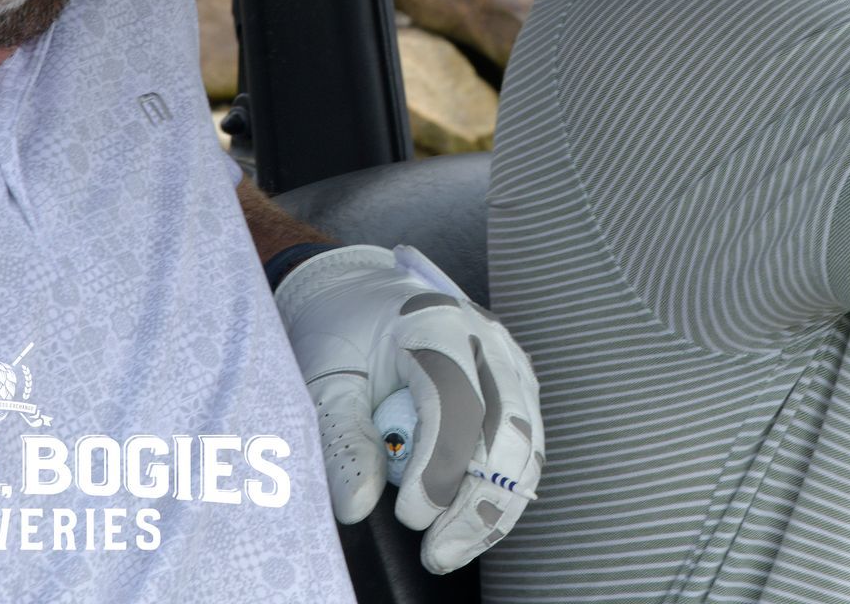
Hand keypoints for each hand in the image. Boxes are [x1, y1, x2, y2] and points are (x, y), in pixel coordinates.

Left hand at [273, 243, 542, 572]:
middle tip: (438, 551)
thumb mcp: (322, 379)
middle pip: (507, 429)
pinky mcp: (517, 385)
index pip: (456, 402)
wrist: (361, 296)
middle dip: (477, 503)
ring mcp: (509, 361)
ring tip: (451, 550)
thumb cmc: (339, 334)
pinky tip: (470, 524)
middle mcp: (486, 338)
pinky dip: (503, 492)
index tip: (409, 516)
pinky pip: (525, 446)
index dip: (438, 467)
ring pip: (527, 445)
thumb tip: (358, 505)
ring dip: (496, 508)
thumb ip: (342, 437)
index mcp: (435, 322)